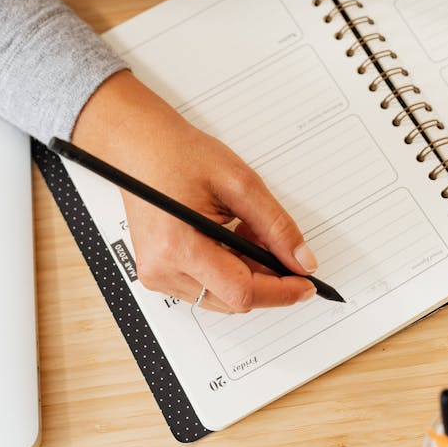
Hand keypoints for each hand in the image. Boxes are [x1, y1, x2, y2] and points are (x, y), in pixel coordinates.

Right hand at [72, 70, 317, 312]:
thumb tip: (302, 261)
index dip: (281, 292)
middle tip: (278, 243)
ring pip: (221, 297)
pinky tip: (229, 239)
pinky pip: (205, 288)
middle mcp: (162, 268)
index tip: (306, 285)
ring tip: (246, 230)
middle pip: (233, 300)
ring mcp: (156, 274)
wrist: (141, 147)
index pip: (241, 291)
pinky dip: (227, 271)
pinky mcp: (157, 272)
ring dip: (246, 273)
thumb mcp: (240, 183)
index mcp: (178, 246)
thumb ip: (276, 226)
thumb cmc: (180, 155)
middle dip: (265, 277)